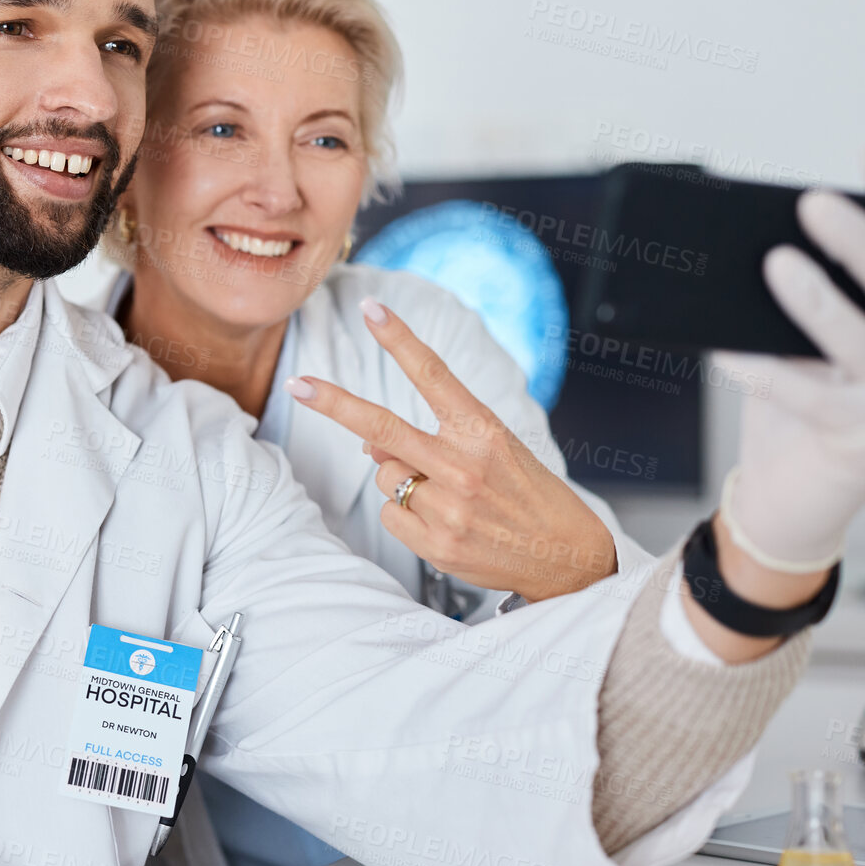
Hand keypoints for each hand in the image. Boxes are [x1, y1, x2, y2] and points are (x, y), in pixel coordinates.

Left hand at [285, 301, 618, 601]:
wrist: (567, 556)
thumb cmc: (526, 493)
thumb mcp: (494, 449)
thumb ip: (434, 437)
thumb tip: (367, 441)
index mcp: (483, 430)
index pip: (432, 373)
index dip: (399, 338)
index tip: (371, 308)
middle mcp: (463, 465)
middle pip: (379, 426)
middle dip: (332, 403)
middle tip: (297, 384)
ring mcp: (447, 507)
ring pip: (383, 473)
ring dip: (398, 475)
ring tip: (447, 493)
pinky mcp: (436, 544)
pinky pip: (390, 513)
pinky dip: (404, 513)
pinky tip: (442, 521)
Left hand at [719, 147, 864, 570]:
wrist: (796, 502)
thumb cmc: (800, 415)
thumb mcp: (804, 348)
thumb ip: (795, 308)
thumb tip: (749, 250)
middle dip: (859, 239)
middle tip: (812, 203)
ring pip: (864, 341)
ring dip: (818, 301)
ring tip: (776, 264)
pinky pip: (809, 396)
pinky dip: (765, 371)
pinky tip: (726, 352)